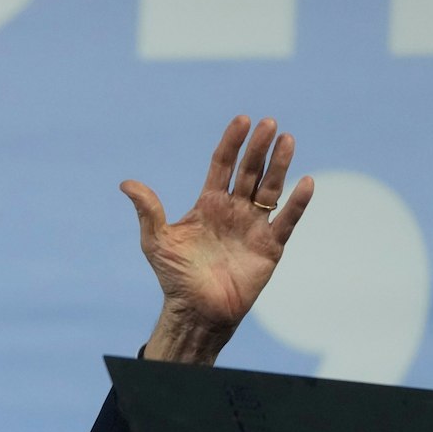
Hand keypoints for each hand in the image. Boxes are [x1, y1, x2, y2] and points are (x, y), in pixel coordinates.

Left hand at [121, 116, 312, 364]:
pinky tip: (306, 182)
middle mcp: (234, 210)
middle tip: (268, 123)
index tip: (242, 120)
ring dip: (280, 165)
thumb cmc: (175, 276)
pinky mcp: (269, 246)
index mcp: (209, 204)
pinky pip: (286, 221)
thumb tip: (126, 183)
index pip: (222, 165)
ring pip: (270, 189)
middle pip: (249, 171)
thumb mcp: (157, 241)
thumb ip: (148, 211)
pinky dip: (297, 203)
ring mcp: (254, 226)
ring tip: (287, 139)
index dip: (232, 143)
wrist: (196, 310)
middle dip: (258, 148)